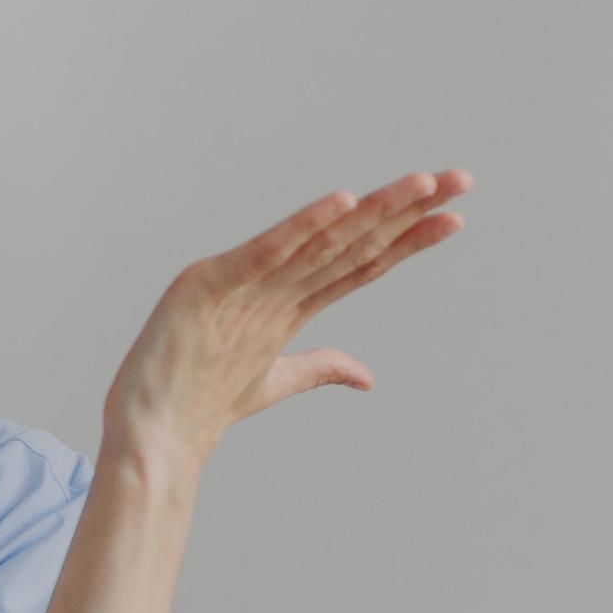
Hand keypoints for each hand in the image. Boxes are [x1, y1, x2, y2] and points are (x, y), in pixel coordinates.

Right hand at [101, 168, 472, 474]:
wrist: (152, 433)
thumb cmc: (199, 402)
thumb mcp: (274, 381)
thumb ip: (319, 367)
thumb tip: (368, 376)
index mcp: (287, 302)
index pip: (361, 262)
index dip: (409, 239)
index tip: (454, 217)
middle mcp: (272, 282)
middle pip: (352, 241)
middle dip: (407, 210)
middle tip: (460, 179)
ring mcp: (243, 280)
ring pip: (321, 240)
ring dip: (373, 210)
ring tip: (422, 184)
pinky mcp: (210, 284)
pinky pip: (267, 251)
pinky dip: (302, 226)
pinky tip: (340, 202)